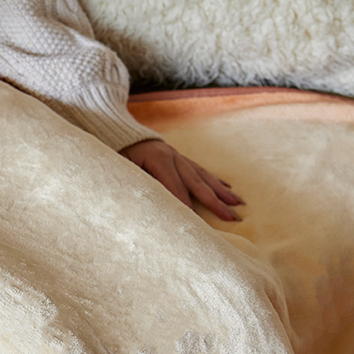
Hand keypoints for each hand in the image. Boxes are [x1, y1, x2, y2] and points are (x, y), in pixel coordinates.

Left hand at [121, 139, 243, 221]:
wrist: (117, 130)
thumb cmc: (115, 153)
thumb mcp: (121, 169)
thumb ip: (135, 184)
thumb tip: (148, 206)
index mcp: (158, 159)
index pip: (174, 188)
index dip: (185, 205)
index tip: (197, 224)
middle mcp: (173, 156)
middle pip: (196, 183)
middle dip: (214, 202)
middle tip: (232, 217)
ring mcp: (178, 156)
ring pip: (203, 176)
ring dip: (221, 191)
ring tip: (238, 203)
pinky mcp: (178, 157)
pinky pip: (200, 170)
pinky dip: (214, 180)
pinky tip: (227, 188)